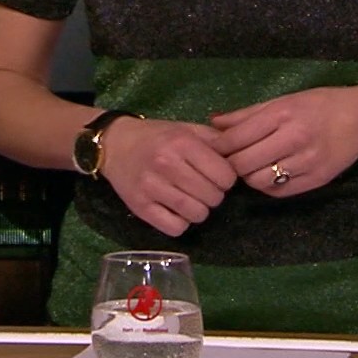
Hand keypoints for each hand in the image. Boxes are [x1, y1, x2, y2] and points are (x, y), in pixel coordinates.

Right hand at [100, 118, 238, 236]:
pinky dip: (180, 223)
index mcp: (182, 143)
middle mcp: (167, 164)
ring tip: (188, 198)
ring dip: (198, 210)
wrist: (114, 143)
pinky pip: (176, 228)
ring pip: (197, 215)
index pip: (226, 176)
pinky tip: (174, 210)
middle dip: (213, 194)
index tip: (216, 175)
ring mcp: (152, 187)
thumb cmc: (156, 136)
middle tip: (201, 187)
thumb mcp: (186, 129)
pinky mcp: (140, 207)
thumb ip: (216, 141)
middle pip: (214, 197)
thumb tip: (244, 157)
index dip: (226, 178)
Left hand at [209, 86, 357, 197]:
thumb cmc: (320, 104)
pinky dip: (267, 186)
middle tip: (230, 160)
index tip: (215, 148)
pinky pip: (279, 192)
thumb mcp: (283, 100)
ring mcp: (307, 161)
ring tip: (251, 167)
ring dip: (248, 177)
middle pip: (243, 163)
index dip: (219, 146)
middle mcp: (294, 138)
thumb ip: (246, 114)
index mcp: (282, 113)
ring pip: (259, 181)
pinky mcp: (318, 180)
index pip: (236, 138)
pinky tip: (268, 175)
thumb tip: (213, 123)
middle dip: (231, 164)